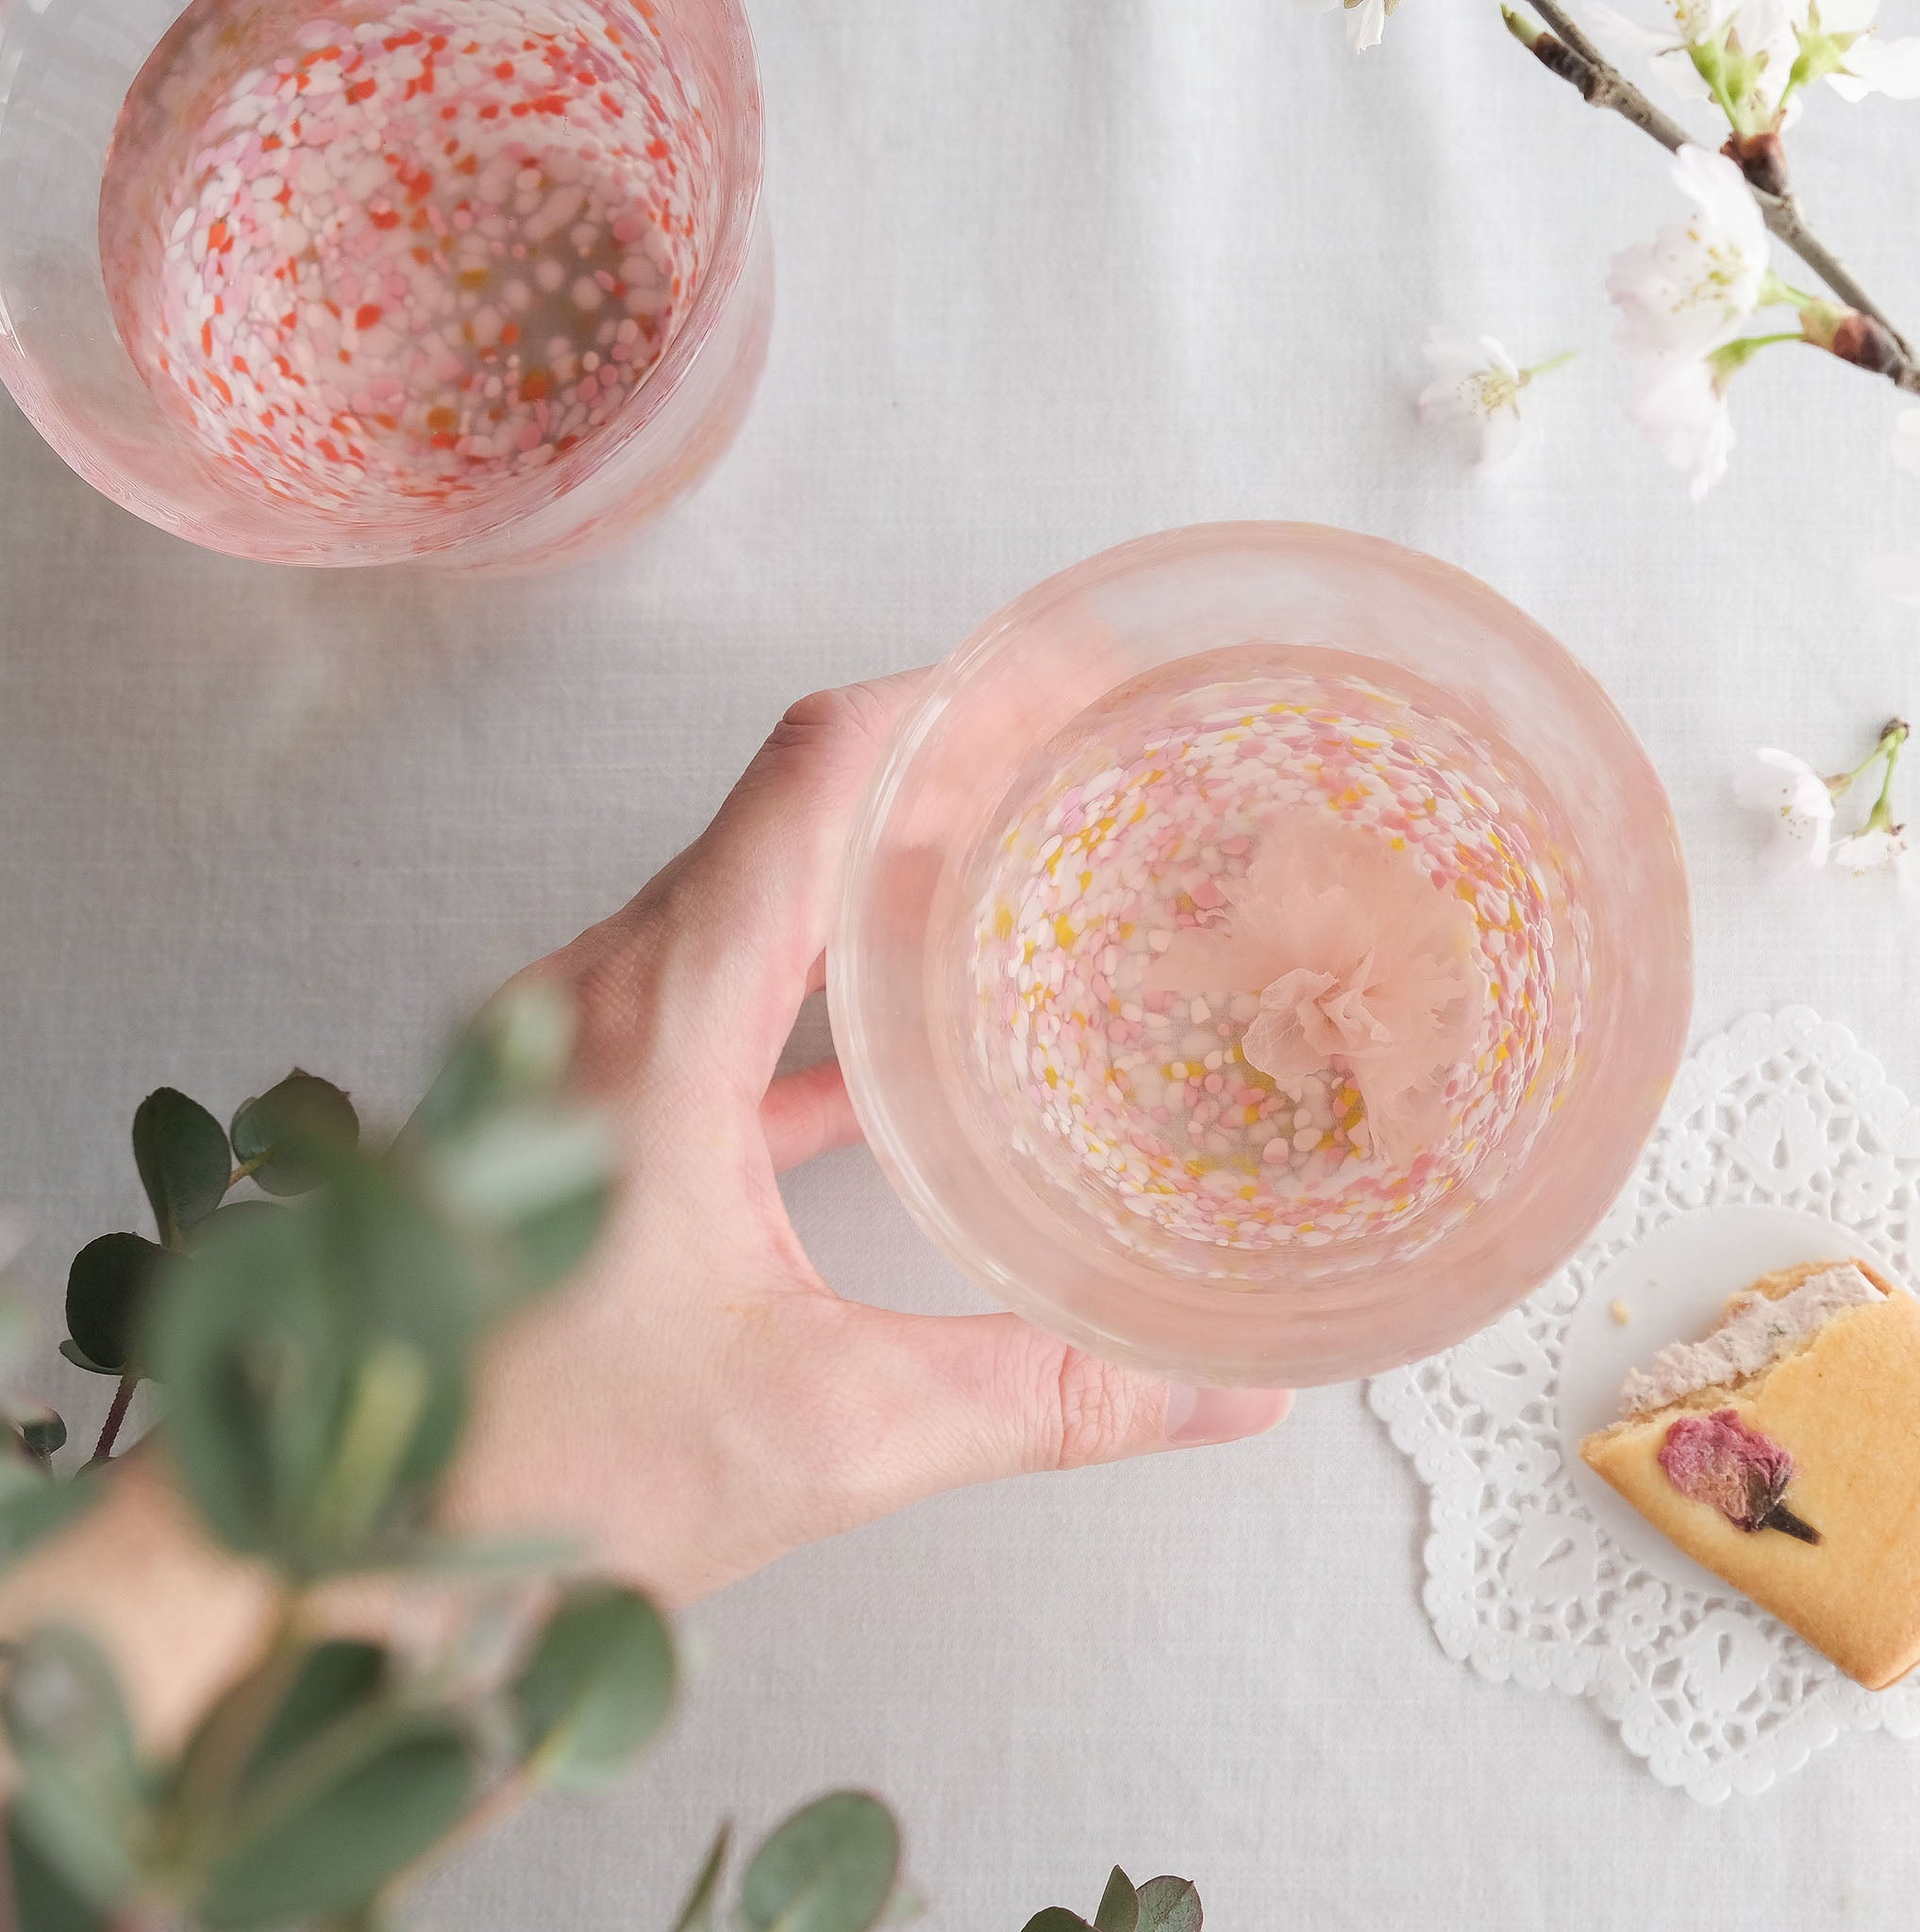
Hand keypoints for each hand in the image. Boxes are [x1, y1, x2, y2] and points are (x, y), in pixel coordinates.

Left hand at [445, 675, 1292, 1603]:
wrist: (319, 1547)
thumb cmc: (525, 1476)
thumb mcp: (825, 1430)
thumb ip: (1036, 1396)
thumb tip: (1215, 1396)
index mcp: (654, 1019)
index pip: (813, 776)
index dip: (945, 705)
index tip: (1052, 680)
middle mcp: (596, 996)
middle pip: (784, 810)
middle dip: (933, 776)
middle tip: (1065, 778)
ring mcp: (566, 1040)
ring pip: (740, 893)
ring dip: (865, 874)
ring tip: (1000, 881)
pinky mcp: (563, 1097)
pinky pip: (705, 990)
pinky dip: (806, 984)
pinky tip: (890, 1046)